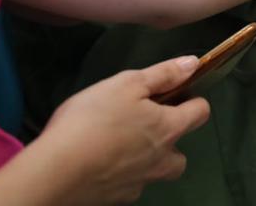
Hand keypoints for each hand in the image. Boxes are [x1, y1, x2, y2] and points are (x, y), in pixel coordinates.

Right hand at [38, 56, 209, 204]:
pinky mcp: (117, 199)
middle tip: (145, 126)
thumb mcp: (126, 84)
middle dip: (171, 140)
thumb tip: (192, 64)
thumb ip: (163, 74)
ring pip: (155, 173)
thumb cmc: (92, 120)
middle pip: (181, 153)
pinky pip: (129, 185)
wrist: (54, 173)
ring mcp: (139, 183)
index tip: (174, 94)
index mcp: (168, 128)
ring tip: (122, 147)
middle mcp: (161, 160)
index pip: (200, 113)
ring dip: (148, 161)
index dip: (192, 100)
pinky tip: (101, 165)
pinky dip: (121, 176)